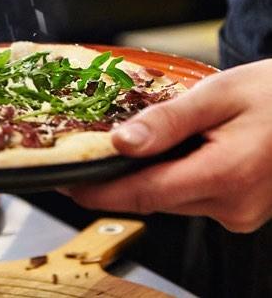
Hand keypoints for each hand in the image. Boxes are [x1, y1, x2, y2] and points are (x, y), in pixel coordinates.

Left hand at [63, 59, 271, 232]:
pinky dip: (170, 177)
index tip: (67, 184)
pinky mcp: (240, 209)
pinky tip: (166, 152)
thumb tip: (120, 143)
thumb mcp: (219, 94)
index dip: (99, 193)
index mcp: (226, 175)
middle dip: (117, 180)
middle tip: (86, 154)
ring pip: (169, 199)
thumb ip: (168, 121)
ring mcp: (239, 213)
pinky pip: (190, 197)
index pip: (143, 194)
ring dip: (144, 177)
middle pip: (152, 198)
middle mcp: (232, 206)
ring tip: (126, 147)